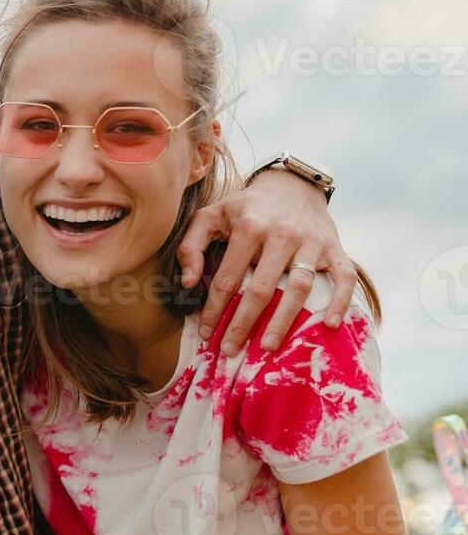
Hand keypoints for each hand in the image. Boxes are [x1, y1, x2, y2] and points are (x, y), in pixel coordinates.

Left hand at [176, 169, 356, 356]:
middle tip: (230, 350)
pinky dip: (340, 301)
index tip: (206, 332)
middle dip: (243, 323)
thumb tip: (189, 282)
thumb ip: (190, 246)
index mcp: (248, 227)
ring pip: (299, 287)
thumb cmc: (245, 207)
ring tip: (268, 347)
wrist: (291, 184)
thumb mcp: (211, 217)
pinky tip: (329, 325)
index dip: (215, 309)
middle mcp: (282, 234)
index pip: (228, 278)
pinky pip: (345, 277)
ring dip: (284, 320)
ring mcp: (311, 241)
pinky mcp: (335, 247)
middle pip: (261, 288)